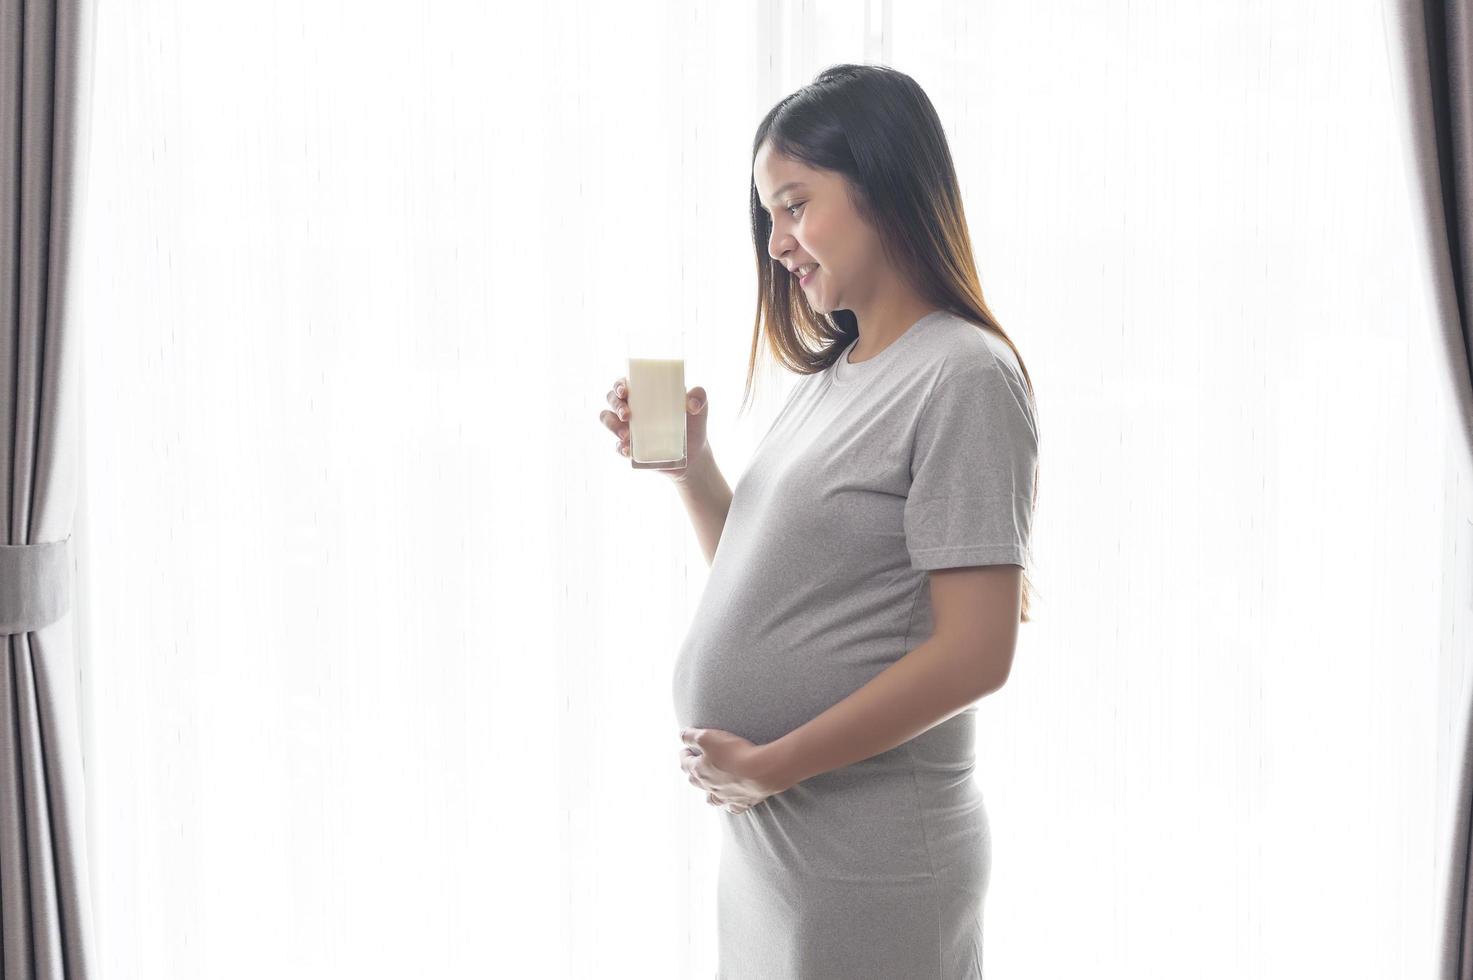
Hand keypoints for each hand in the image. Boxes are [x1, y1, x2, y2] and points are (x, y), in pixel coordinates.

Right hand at [598, 375, 709, 482]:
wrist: (694, 455)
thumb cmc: (693, 423)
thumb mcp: (701, 407)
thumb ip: (700, 396)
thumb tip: (692, 404)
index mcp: (643, 393)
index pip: (624, 383)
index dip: (618, 385)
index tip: (625, 391)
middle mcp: (631, 408)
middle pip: (611, 400)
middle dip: (615, 406)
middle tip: (627, 415)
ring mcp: (627, 428)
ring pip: (607, 420)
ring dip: (612, 425)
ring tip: (626, 435)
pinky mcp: (629, 448)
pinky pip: (617, 447)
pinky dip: (619, 448)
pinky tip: (628, 451)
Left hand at [678, 727, 792, 813]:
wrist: (760, 771)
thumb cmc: (734, 752)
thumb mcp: (707, 736)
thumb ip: (691, 736)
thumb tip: (680, 736)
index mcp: (698, 771)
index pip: (685, 763)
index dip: (684, 754)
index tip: (685, 749)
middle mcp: (709, 787)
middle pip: (694, 781)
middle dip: (692, 771)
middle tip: (695, 764)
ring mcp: (725, 797)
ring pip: (711, 798)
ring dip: (708, 791)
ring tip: (709, 785)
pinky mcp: (741, 803)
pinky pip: (732, 807)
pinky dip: (729, 804)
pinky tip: (731, 801)